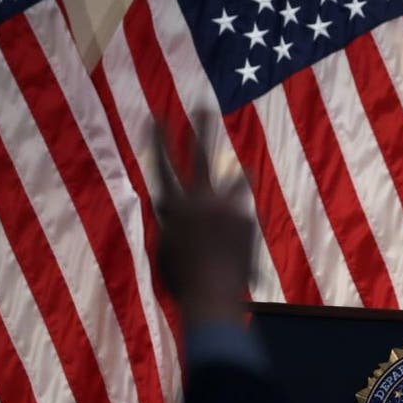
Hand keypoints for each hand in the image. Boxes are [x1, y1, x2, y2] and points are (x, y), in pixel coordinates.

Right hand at [154, 124, 255, 327]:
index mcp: (173, 206)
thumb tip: (179, 215)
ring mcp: (226, 208)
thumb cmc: (181, 281)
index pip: (162, 165)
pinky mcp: (247, 221)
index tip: (156, 115)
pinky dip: (237, 239)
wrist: (211, 295)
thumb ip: (174, 227)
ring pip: (235, 183)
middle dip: (201, 131)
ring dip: (238, 177)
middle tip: (204, 107)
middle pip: (200, 157)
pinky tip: (234, 256)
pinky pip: (241, 226)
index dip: (157, 139)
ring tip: (244, 169)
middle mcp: (201, 200)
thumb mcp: (167, 250)